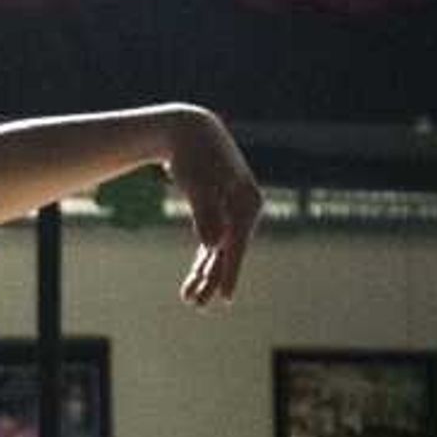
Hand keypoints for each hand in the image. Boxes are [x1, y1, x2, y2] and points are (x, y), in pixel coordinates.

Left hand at [169, 109, 262, 307]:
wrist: (188, 131)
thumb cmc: (193, 155)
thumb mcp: (198, 184)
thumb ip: (206, 215)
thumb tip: (214, 246)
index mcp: (248, 202)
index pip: (239, 243)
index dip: (230, 272)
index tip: (224, 298)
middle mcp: (244, 209)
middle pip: (229, 251)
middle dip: (212, 279)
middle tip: (196, 305)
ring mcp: (232, 211)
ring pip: (220, 251)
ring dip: (205, 275)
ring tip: (190, 300)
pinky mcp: (219, 212)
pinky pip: (213, 243)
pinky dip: (203, 261)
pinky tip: (194, 280)